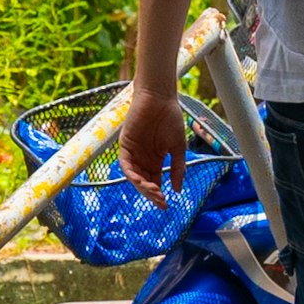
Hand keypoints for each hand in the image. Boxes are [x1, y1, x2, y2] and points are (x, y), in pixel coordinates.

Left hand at [117, 74, 186, 192]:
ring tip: (153, 192)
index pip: (154, 182)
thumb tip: (178, 190)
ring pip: (134, 176)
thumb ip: (177, 167)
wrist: (160, 99)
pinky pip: (125, 164)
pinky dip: (132, 174)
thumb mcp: (178, 147)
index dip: (158, 196)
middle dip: (151, 193)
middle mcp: (143, 159)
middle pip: (144, 182)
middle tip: (160, 200)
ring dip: (142, 187)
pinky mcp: (125, 145)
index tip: (165, 205)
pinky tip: (141, 181)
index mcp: (155, 160)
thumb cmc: (170, 118)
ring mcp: (133, 152)